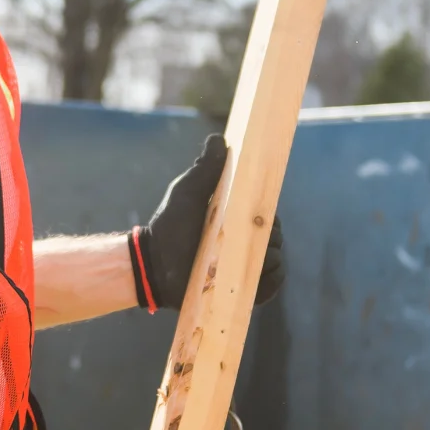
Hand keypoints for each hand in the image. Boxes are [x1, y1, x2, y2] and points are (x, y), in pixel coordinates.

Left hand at [129, 133, 284, 312]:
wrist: (154, 263)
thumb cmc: (170, 224)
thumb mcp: (188, 192)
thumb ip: (204, 168)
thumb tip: (219, 138)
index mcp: (237, 220)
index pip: (267, 215)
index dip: (267, 214)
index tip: (258, 213)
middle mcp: (244, 244)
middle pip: (275, 238)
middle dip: (270, 236)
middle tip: (250, 236)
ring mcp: (244, 268)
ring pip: (275, 261)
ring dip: (269, 258)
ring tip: (247, 256)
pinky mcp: (243, 291)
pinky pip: (269, 286)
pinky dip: (271, 280)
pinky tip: (258, 273)